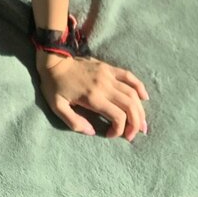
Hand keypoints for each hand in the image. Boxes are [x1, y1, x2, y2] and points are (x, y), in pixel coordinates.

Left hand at [35, 51, 149, 139]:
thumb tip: (92, 132)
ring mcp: (108, 75)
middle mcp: (104, 86)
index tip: (111, 135)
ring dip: (140, 110)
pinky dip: (139, 87)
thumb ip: (74, 122)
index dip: (120, 130)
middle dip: (135, 124)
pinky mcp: (108, 68)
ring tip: (141, 123)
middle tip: (132, 135)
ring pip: (133, 94)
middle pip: (130, 106)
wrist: (53, 61)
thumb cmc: (54, 86)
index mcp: (93, 97)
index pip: (118, 117)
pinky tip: (144, 98)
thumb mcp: (57, 107)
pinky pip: (129, 76)